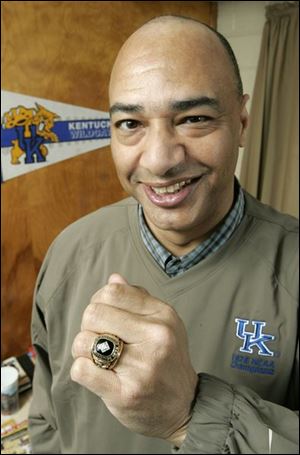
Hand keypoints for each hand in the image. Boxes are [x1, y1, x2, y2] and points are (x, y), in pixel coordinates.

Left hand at [71, 274, 197, 445]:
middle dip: (89, 326)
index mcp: (162, 315)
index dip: (99, 301)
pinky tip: (97, 374)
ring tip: (100, 358)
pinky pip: (81, 370)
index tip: (105, 316)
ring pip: (83, 341)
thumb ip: (138, 299)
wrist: (185, 406)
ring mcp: (141, 366)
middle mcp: (155, 336)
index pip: (112, 292)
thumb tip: (113, 279)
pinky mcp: (125, 393)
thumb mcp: (163, 323)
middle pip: (93, 313)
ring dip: (84, 350)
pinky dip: (82, 370)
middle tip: (100, 339)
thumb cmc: (167, 361)